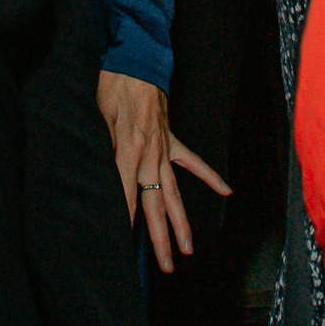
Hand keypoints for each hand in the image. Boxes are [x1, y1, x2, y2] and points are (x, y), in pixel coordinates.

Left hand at [98, 71, 230, 272]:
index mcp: (130, 148)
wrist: (136, 59)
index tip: (128, 246)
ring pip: (174, 192)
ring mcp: (165, 148)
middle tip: (167, 265)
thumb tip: (99, 173)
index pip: (127, 193)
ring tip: (188, 249)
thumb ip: (102, 144)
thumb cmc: (113, 84)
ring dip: (181, 222)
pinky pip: (192, 162)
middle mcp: (151, 154)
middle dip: (160, 237)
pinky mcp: (172, 139)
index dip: (127, 220)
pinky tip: (226, 192)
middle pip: (156, 204)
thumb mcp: (99, 113)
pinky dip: (209, 176)